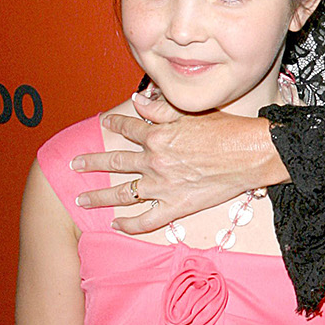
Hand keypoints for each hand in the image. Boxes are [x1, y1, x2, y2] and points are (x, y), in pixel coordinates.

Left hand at [70, 88, 288, 233]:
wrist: (250, 153)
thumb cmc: (226, 130)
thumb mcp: (191, 111)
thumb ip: (160, 107)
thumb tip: (137, 100)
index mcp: (157, 135)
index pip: (128, 127)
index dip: (114, 123)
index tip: (103, 122)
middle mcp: (155, 161)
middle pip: (116, 161)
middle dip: (92, 163)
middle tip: (74, 165)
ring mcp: (163, 186)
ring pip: (123, 193)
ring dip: (100, 196)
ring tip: (82, 200)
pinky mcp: (177, 206)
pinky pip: (147, 220)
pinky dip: (129, 224)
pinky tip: (116, 224)